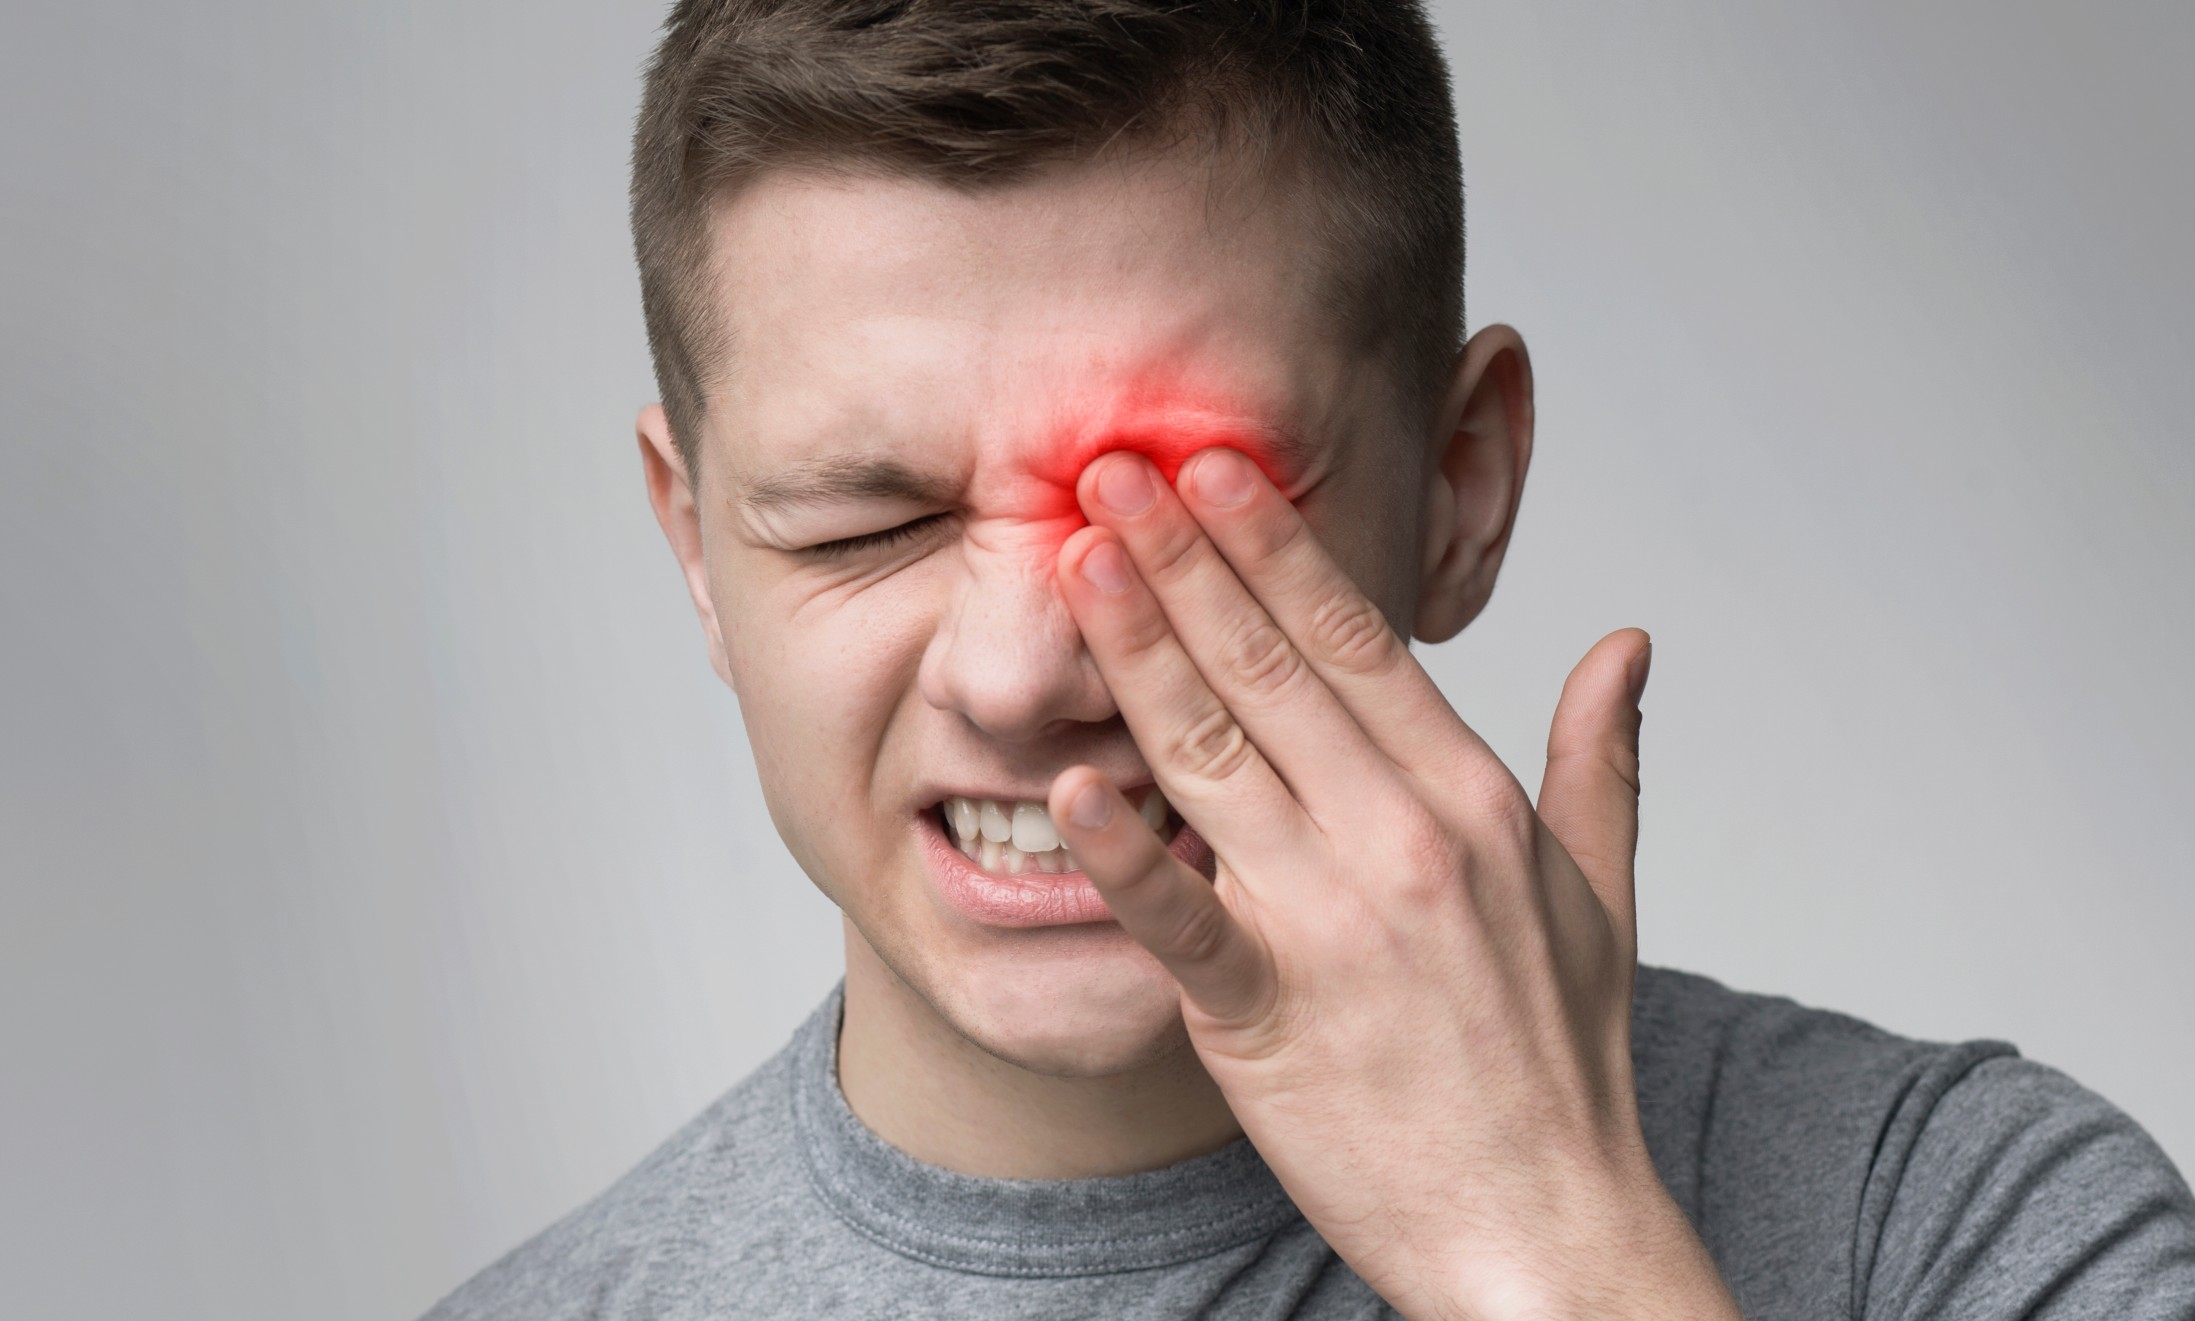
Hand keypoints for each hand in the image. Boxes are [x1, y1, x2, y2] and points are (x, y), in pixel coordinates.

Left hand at [1045, 448, 1739, 1320]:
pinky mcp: (1270, 1016)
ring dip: (1137, 647)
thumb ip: (1600, 756)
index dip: (1277, 545)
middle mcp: (1402, 838)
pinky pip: (1183, 918)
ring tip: (1077, 558)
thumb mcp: (1602, 893)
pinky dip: (1123, 853)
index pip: (1357, 638)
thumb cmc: (1560, 1066)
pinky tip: (1067, 783)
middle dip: (1184, 557)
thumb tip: (1626, 644)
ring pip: (1214, 753)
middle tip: (1113, 467)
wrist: (1543, 1231)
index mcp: (1469, 798)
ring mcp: (1335, 924)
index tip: (1217, 467)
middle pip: (1270, 667)